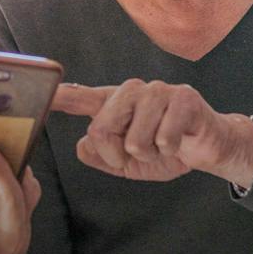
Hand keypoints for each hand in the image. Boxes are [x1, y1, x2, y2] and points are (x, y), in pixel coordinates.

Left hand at [52, 80, 252, 187]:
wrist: (209, 149)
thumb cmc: (167, 150)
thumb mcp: (128, 163)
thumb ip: (102, 156)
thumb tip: (82, 147)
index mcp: (116, 103)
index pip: (82, 98)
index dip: (61, 96)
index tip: (43, 92)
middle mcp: (133, 91)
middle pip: (100, 129)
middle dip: (117, 155)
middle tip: (139, 153)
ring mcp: (158, 91)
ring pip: (134, 139)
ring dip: (150, 154)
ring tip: (162, 145)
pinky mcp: (183, 97)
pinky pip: (162, 138)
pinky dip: (170, 151)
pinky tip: (179, 141)